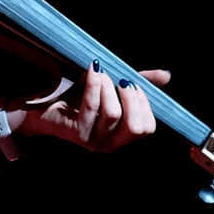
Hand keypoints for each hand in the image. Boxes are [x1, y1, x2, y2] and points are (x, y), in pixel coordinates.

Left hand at [18, 64, 167, 152]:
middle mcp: (111, 143)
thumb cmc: (81, 97)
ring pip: (113, 114)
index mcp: (123, 136)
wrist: (46, 104)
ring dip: (109, 87)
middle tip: (122, 80)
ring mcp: (93, 141)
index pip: (147, 129)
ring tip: (101, 73)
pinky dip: (94, 85)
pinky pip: (91, 107)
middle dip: (132, 98)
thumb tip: (166, 75)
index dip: (145, 104)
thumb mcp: (114, 87)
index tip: (133, 83)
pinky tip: (93, 70)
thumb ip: (140, 83)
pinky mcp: (76, 133)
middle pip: (136, 127)